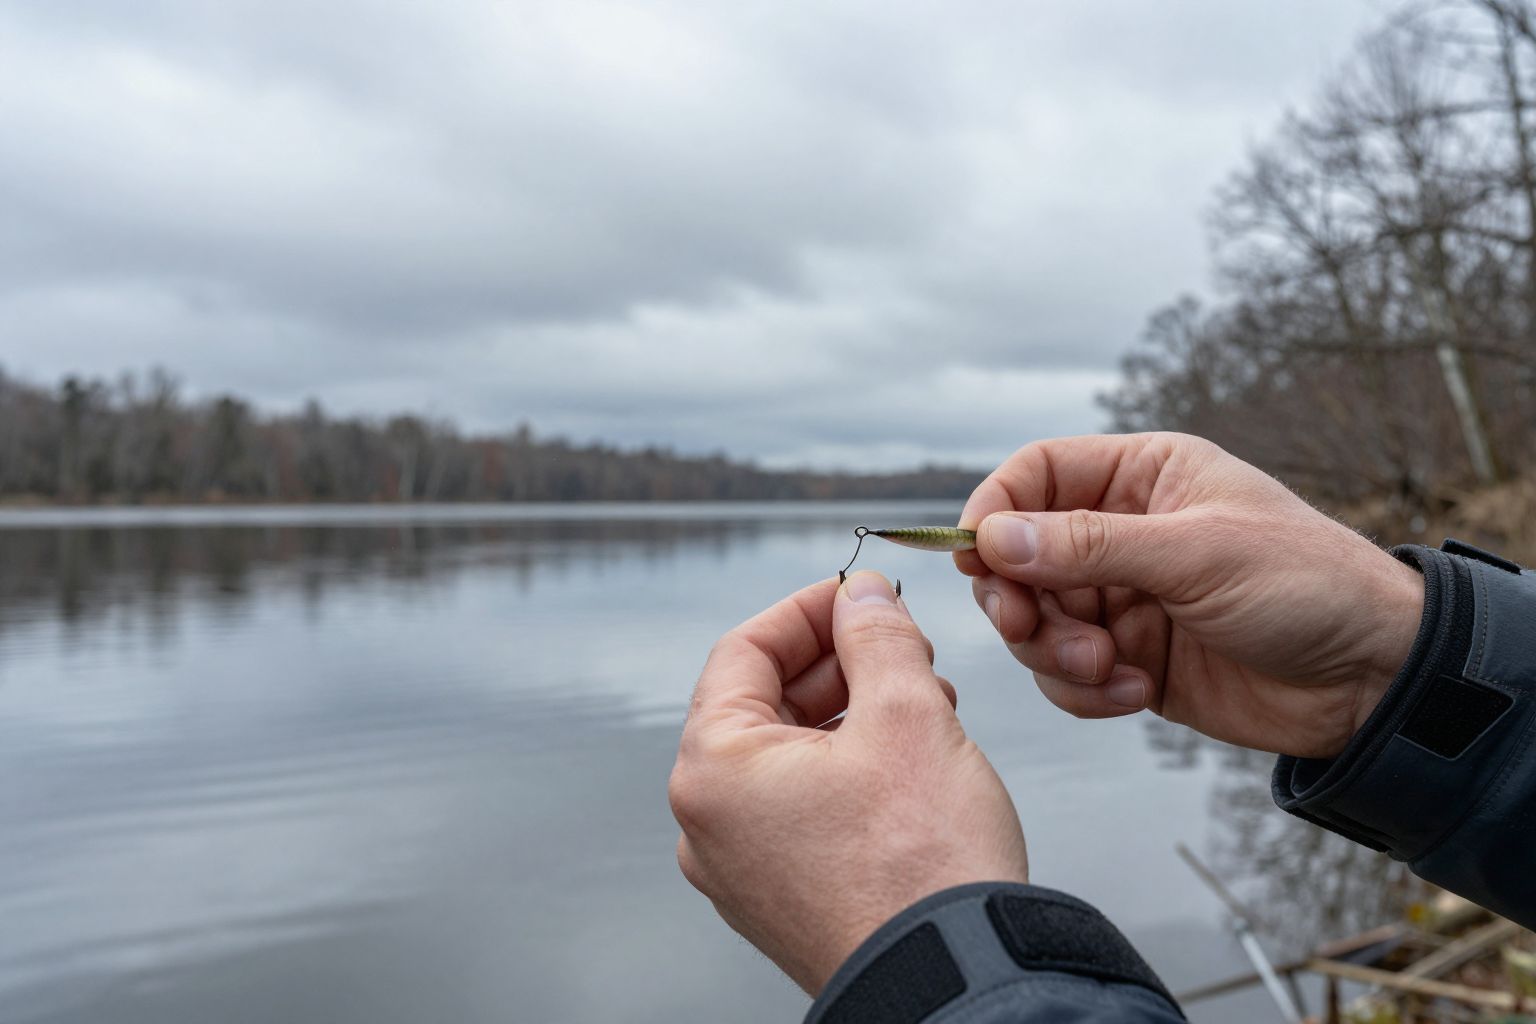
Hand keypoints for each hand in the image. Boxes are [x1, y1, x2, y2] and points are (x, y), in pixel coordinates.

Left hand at [668, 572, 1028, 994]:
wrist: (955, 981)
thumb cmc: (923, 869)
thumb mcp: (907, 716)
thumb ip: (878, 636)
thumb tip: (863, 595)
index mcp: (714, 771)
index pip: (742, 650)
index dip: (807, 609)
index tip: (857, 595)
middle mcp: (710, 823)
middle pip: (763, 702)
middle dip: (840, 663)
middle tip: (902, 643)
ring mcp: (743, 867)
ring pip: (788, 754)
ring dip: (852, 713)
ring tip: (924, 701)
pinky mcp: (783, 895)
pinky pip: (801, 805)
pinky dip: (848, 767)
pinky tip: (909, 758)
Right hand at [956, 432, 1424, 758]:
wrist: (1372, 679)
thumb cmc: (1306, 586)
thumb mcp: (1195, 553)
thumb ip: (1088, 546)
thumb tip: (992, 538)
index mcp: (1142, 477)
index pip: (1036, 475)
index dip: (995, 510)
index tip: (973, 556)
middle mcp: (1122, 533)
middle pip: (1019, 555)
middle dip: (1018, 598)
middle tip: (1027, 626)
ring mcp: (1122, 598)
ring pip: (1035, 621)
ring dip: (1053, 651)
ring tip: (1106, 666)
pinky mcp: (1128, 659)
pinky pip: (1066, 674)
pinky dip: (1082, 690)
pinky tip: (1132, 692)